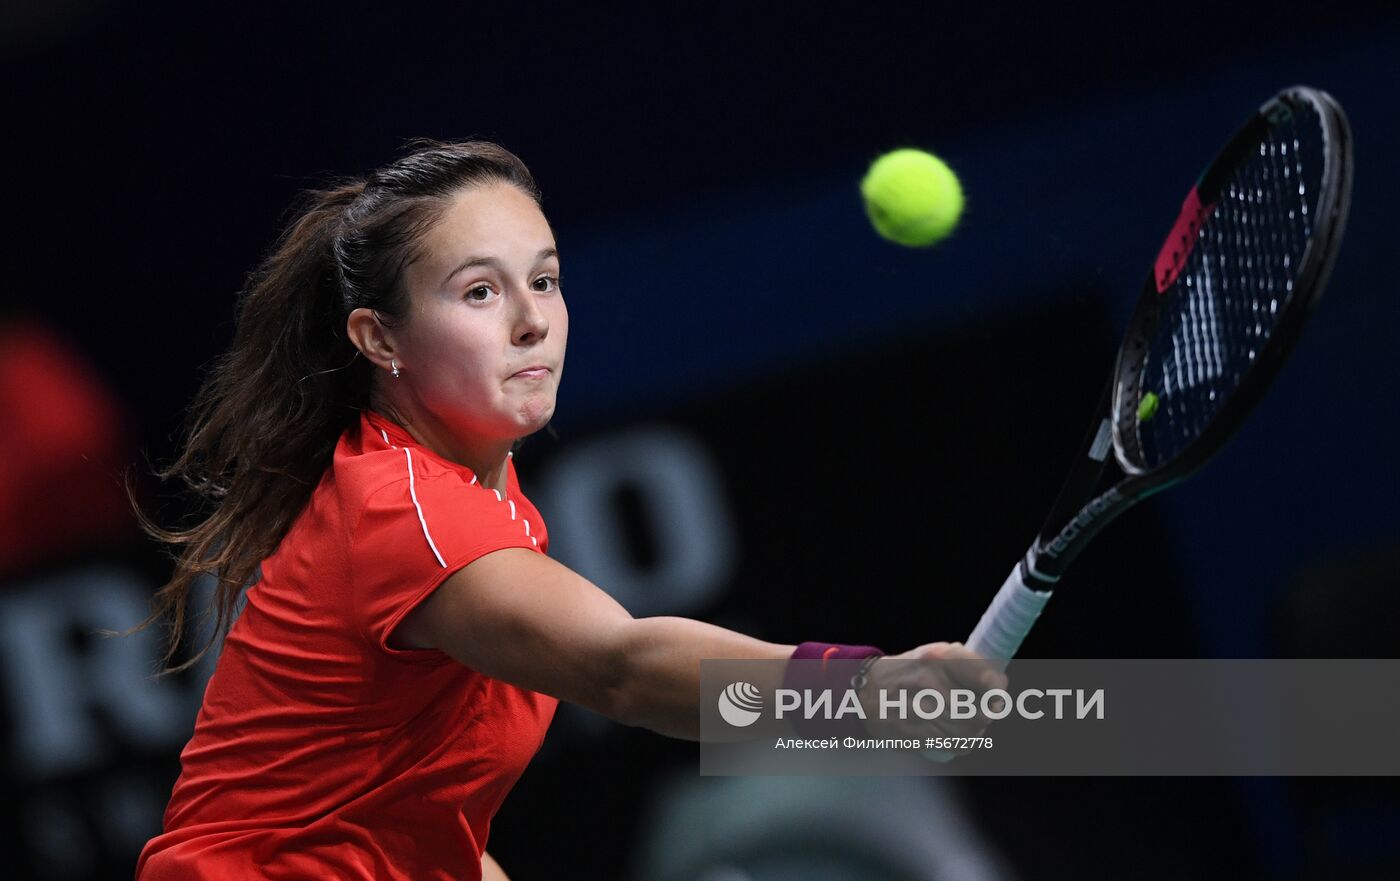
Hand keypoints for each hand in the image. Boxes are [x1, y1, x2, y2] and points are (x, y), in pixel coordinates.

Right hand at [858, 642, 1007, 747]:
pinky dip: (963, 744)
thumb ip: (964, 666)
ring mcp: (923, 712)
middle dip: (987, 714)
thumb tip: (998, 683)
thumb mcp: (931, 656)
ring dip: (975, 731)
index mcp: (937, 659)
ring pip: (970, 732)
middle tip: (985, 711)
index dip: (997, 689)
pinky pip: (956, 746)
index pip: (985, 677)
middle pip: (981, 712)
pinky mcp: (917, 735)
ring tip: (969, 723)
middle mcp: (930, 684)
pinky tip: (958, 736)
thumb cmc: (906, 673)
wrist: (866, 693)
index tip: (997, 693)